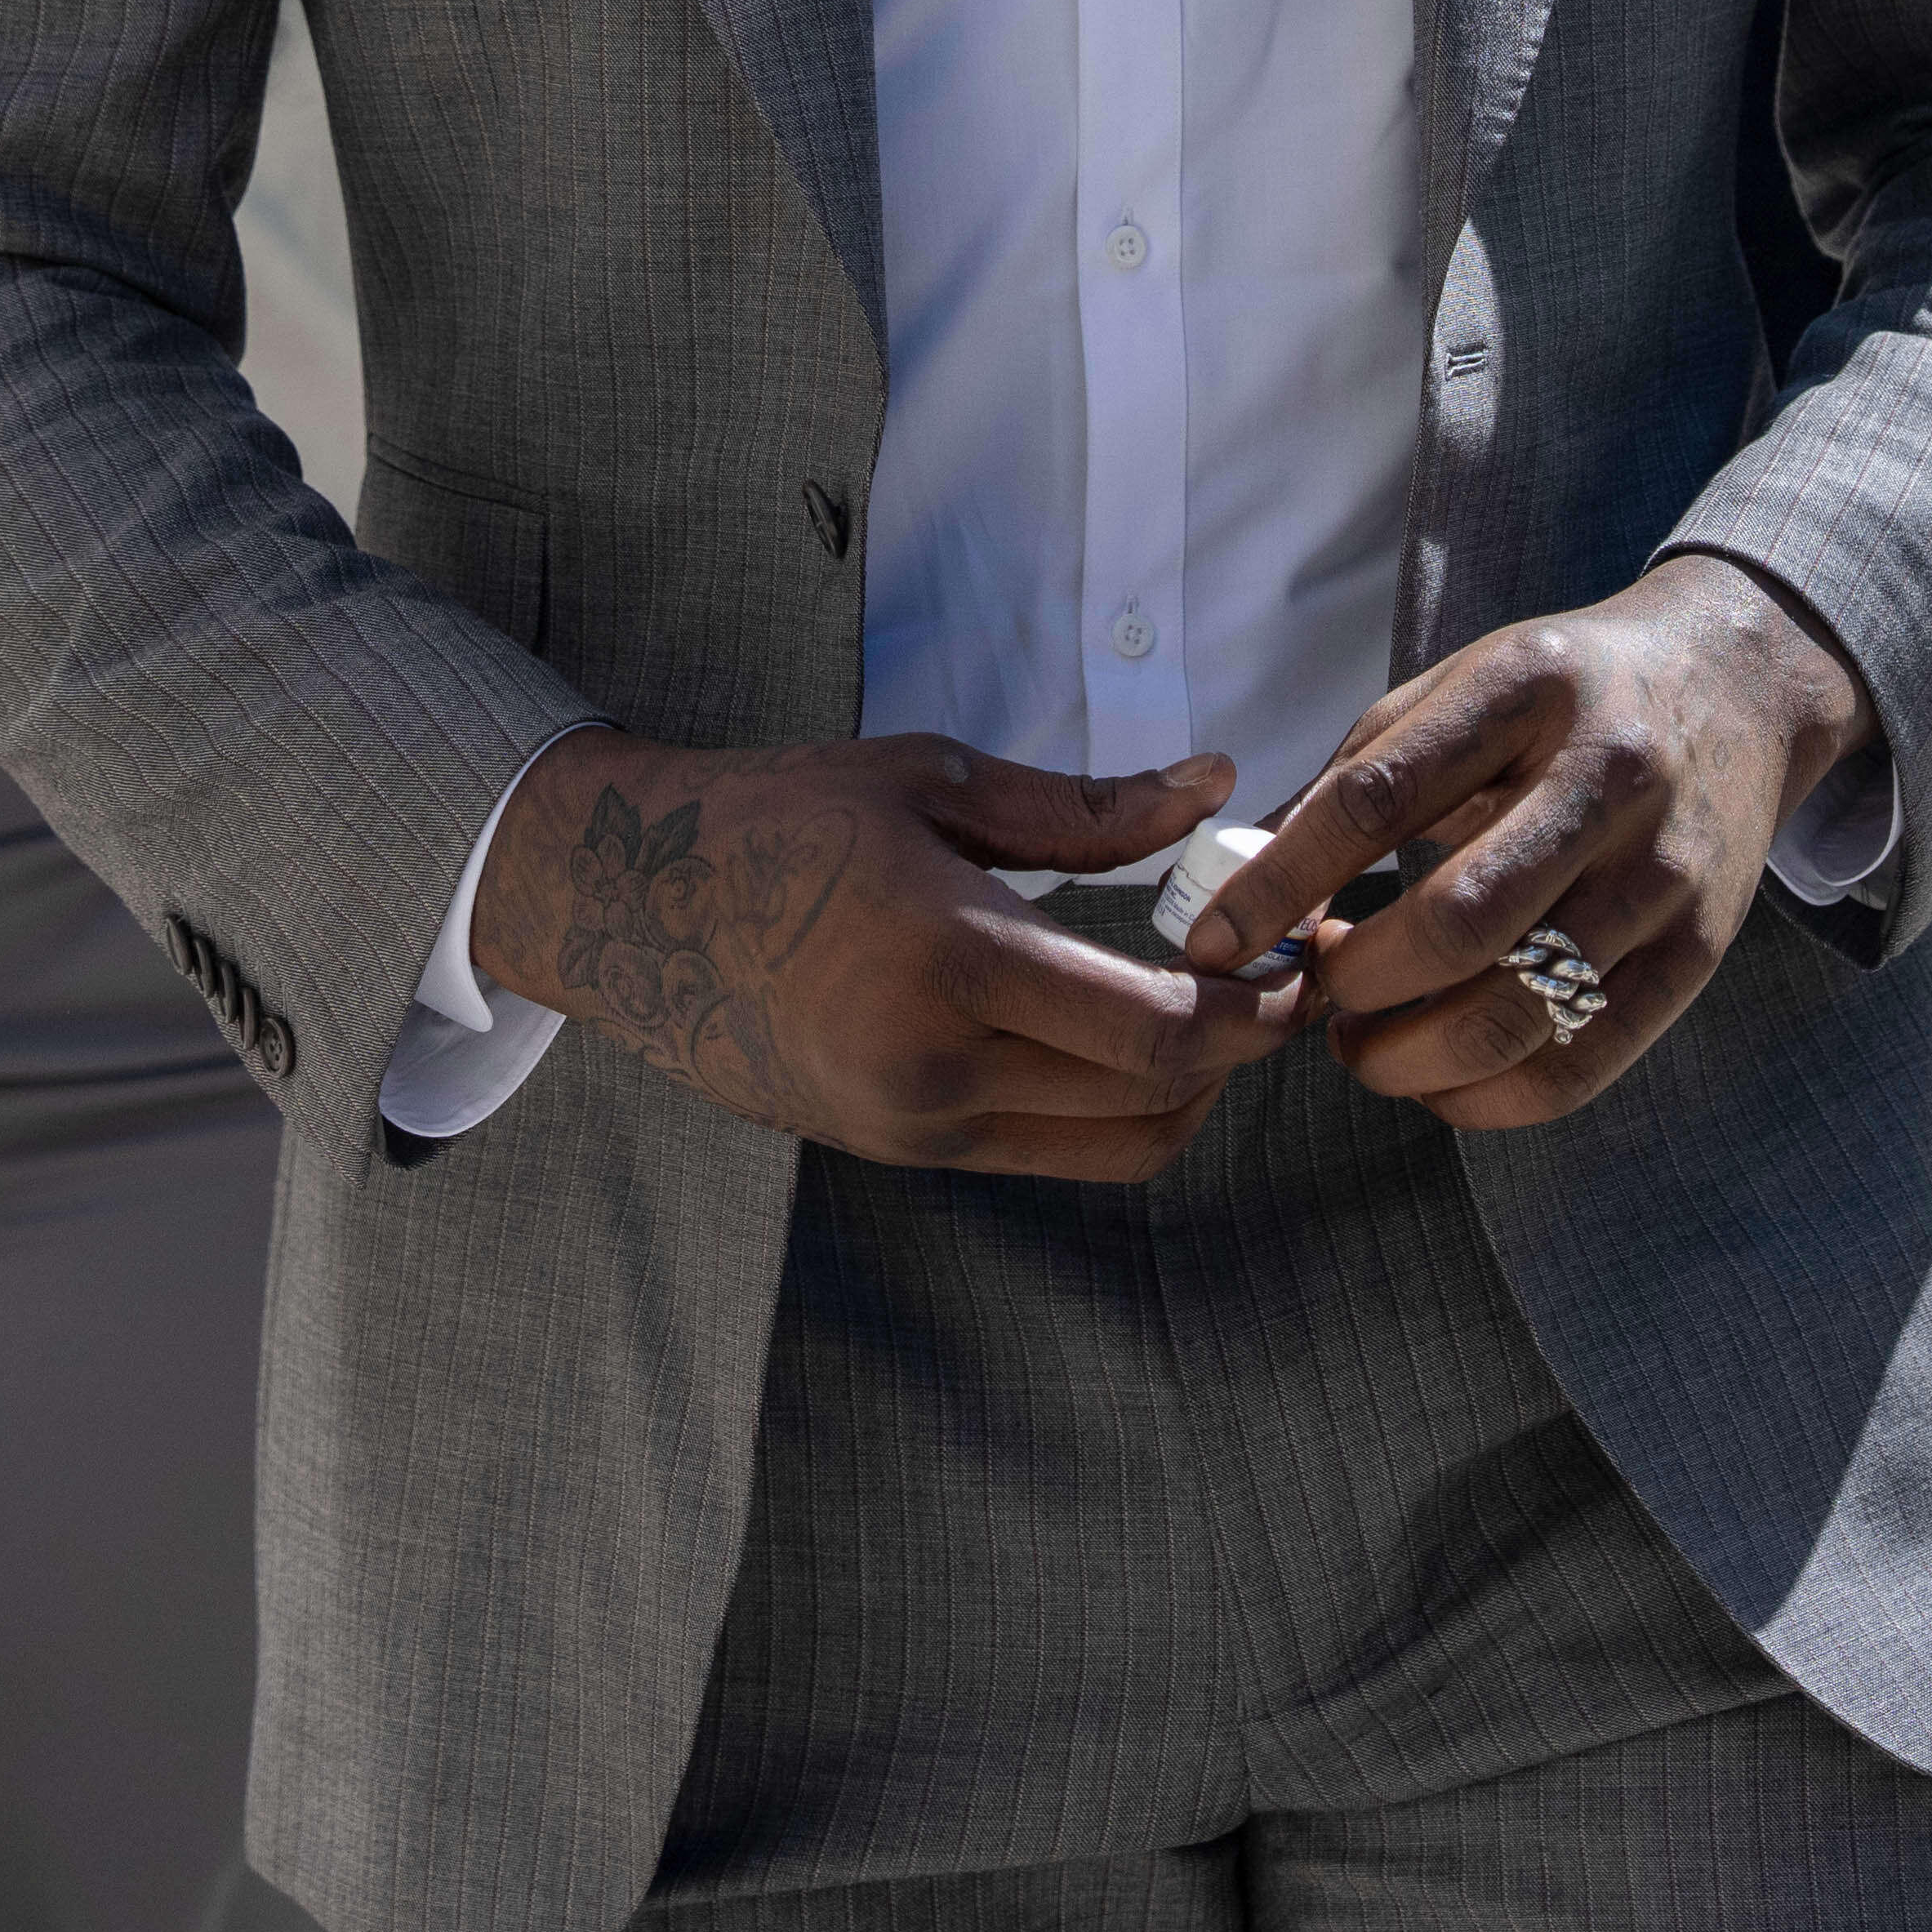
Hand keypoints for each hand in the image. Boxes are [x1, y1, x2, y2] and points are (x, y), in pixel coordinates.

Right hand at [469, 731, 1311, 1177]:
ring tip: (1214, 1014)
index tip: (1297, 966)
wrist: (633, 910)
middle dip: (1242, 1053)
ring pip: (1114, 1148)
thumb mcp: (934, 780)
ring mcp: (916, 1125)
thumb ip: (1088, 805)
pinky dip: (1114, 1107)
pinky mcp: (902, 1151)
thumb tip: (1217, 782)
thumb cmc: (783, 819)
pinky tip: (1124, 1035)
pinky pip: (1049, 1151)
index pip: (1155, 1032)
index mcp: (950, 959)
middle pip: (1153, 1103)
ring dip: (1189, 1094)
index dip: (1252, 1013)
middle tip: (1282, 987)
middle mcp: (936, 1066)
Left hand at [1174, 552, 1875, 1128]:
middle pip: (1455, 921)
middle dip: (1354, 984)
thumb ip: (1354, 775)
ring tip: (1363, 1045)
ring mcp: (1666, 873)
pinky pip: (1580, 1065)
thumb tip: (1239, 884)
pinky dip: (1486, 1100)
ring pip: (1517, 1011)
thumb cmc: (1565, 696)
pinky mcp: (1700, 954)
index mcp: (1526, 689)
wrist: (1740, 687)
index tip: (1210, 944)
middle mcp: (1610, 778)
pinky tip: (1438, 1078)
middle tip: (1314, 995)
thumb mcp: (1458, 688)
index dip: (1278, 885)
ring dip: (1409, 1058)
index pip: (1377, 799)